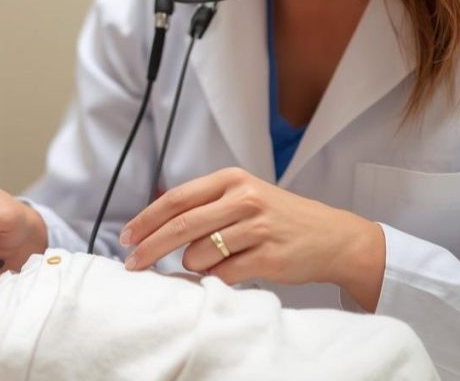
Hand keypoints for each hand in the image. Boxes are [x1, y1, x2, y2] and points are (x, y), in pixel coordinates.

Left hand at [120, 167, 384, 310]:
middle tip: (133, 264)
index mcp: (232, 179)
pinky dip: (214, 279)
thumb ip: (204, 202)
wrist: (332, 237)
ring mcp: (257, 227)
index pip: (177, 198)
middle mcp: (244, 198)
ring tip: (214, 262)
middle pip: (181, 226)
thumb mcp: (244, 195)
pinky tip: (226, 273)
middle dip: (150, 248)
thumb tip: (153, 217)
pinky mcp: (268, 257)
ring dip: (194, 266)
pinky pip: (222, 275)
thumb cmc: (279, 218)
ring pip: (199, 254)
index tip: (127, 237)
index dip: (146, 220)